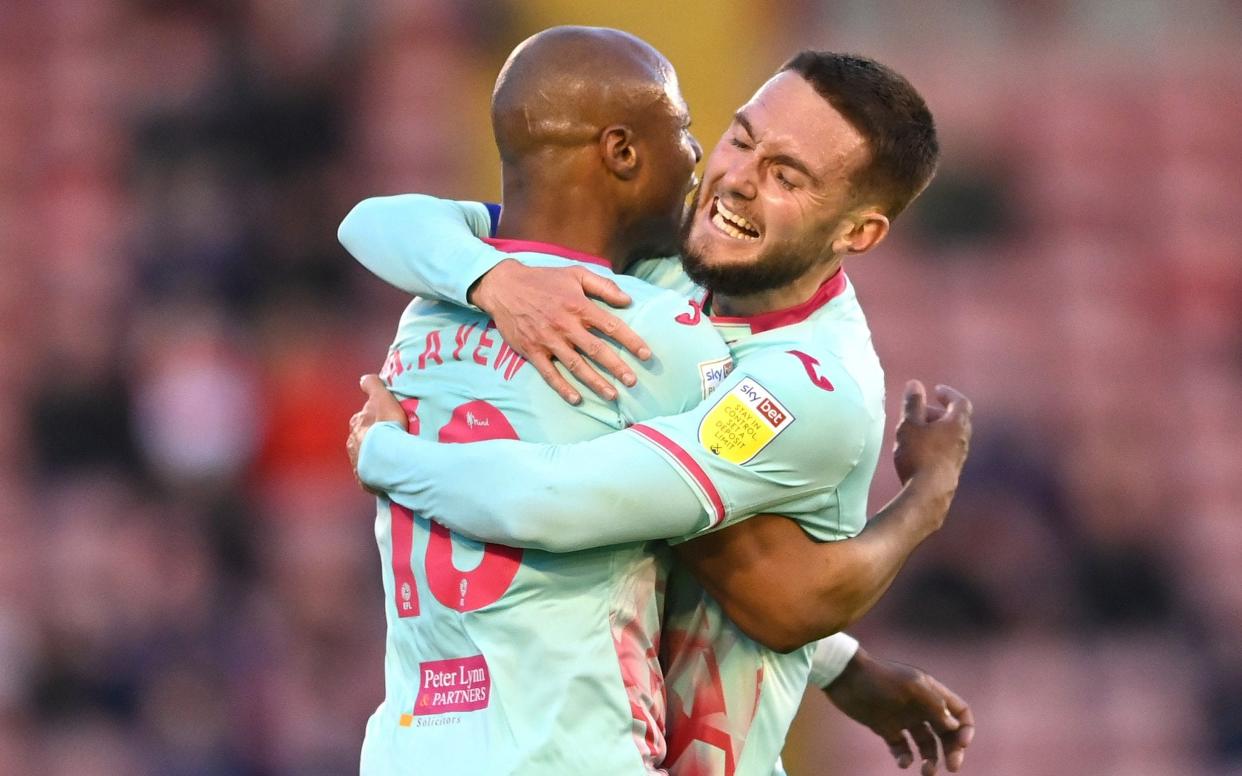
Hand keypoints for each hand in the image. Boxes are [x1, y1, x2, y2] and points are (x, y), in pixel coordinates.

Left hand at [347, 374, 406, 491]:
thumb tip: (364, 379)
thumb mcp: (381, 398)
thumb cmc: (384, 426)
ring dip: (376, 456)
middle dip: (372, 439)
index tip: (384, 420)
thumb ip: (372, 386)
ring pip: (366, 456)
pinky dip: (379, 473)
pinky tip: (390, 472)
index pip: (363, 419)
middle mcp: (353, 443)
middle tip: (391, 439)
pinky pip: (373, 475)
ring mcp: (358, 463)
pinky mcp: (365, 479)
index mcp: (356, 424)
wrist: (386, 458)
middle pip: (363, 438)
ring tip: (393, 458)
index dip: (373, 418)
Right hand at [468, 259, 651, 404]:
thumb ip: (603, 285)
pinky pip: (549, 373)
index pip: (611, 326)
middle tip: (633, 382)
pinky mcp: (532, 351)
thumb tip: (628, 300)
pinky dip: (563, 388)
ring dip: (595, 382)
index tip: (646, 355)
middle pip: (596, 350)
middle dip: (616, 367)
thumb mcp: (575, 273)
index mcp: (578, 306)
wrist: (504, 286)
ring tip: (612, 395)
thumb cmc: (544, 279)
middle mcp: (565, 325)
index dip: (631, 341)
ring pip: (576, 365)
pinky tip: (577, 399)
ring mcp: (548, 340)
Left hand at [826, 648, 973, 774]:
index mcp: (931, 693)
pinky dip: (905, 758)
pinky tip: (902, 762)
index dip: (965, 728)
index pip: (960, 712)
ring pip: (926, 744)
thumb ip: (935, 705)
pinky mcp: (886, 728)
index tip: (961, 743)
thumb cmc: (878, 679)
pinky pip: (902, 748)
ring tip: (926, 772)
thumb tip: (955, 726)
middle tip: (952, 767)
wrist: (844, 677)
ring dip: (931, 759)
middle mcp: (921, 707)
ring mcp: (903, 718)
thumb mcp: (911, 688)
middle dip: (952, 750)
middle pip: (947, 733)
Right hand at [892, 381, 971, 489]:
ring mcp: (960, 457)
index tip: (936, 390)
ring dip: (937, 430)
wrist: (928, 494)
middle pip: (957, 419)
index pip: (960, 402)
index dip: (949, 394)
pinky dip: (937, 444)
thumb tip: (915, 384)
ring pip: (952, 437)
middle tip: (921, 412)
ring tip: (917, 433)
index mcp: (956, 423)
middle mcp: (964, 439)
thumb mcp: (909, 425)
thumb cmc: (918, 455)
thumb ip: (912, 404)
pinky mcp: (953, 472)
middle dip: (939, 413)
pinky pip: (948, 451)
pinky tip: (920, 452)